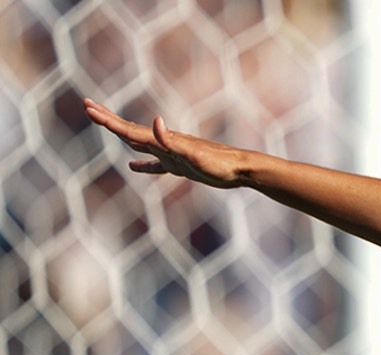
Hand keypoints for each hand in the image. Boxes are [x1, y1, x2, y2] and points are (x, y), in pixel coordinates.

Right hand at [84, 99, 246, 188]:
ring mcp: (172, 154)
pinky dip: (143, 165)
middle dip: (108, 120)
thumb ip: (172, 140)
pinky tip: (133, 166)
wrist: (240, 169)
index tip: (88, 107)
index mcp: (164, 141)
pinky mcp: (181, 166)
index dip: (107, 120)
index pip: (129, 130)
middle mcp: (165, 144)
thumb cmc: (219, 163)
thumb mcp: (194, 154)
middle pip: (130, 131)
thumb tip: (155, 120)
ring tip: (106, 126)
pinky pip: (156, 165)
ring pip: (140, 144)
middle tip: (87, 106)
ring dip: (122, 136)